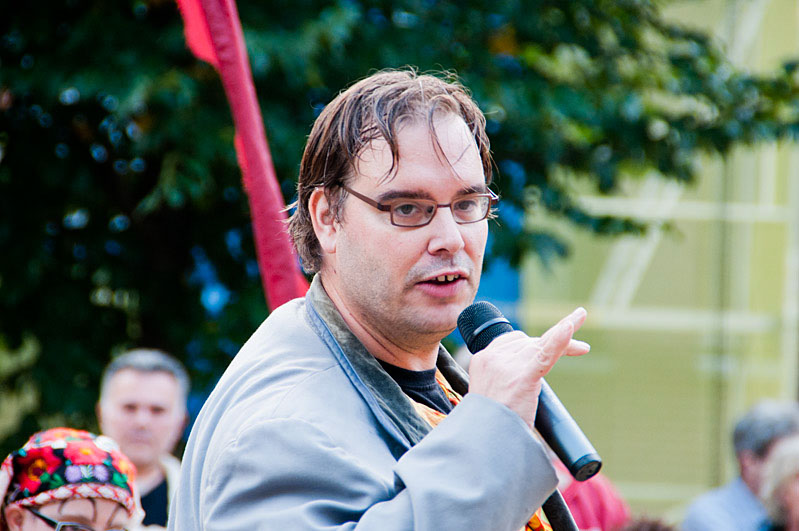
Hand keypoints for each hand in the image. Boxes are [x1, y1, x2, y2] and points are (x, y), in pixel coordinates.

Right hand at [467, 307, 589, 427]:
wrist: (483, 442)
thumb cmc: (490, 424)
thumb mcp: (491, 394)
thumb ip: (504, 379)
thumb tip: (524, 382)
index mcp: (483, 359)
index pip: (515, 339)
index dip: (536, 340)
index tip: (554, 337)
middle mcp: (493, 357)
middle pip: (530, 341)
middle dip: (555, 343)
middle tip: (581, 348)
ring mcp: (507, 365)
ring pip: (541, 345)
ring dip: (565, 342)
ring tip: (582, 341)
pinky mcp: (523, 376)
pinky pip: (545, 354)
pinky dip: (559, 340)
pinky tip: (570, 326)